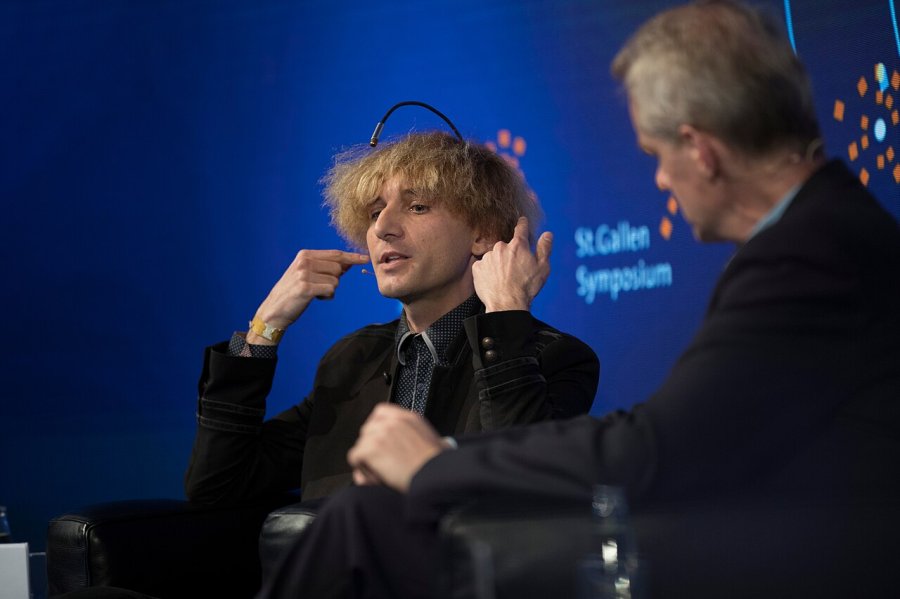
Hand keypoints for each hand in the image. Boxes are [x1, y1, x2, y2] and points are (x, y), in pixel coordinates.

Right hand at [248, 249, 368, 343]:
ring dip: (330, 290)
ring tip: (315, 293)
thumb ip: (326, 267)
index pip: (335, 254)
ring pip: (335, 280)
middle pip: (338, 268)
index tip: (365, 258)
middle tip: (320, 286)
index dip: (352, 257)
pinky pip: (331, 290)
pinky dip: (327, 297)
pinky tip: (315, 298)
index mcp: (305, 255)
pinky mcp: (306, 287)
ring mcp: (304, 274)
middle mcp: (304, 261)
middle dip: (335, 279)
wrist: (274, 310)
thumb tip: (349, 263)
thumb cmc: (293, 293)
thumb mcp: (307, 274)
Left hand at [347, 404, 448, 492]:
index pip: (380, 412)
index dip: (377, 429)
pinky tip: (377, 476)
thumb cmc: (437, 465)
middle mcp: (391, 422)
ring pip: (360, 444)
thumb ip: (416, 437)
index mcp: (407, 417)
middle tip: (383, 462)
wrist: (435, 476)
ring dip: (368, 460)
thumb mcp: (434, 441)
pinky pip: (355, 457)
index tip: (380, 442)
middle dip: (372, 447)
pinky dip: (363, 469)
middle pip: (367, 430)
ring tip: (383, 472)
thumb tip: (416, 445)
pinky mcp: (370, 449)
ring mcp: (379, 434)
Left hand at [472, 216, 551, 311]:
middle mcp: (501, 247)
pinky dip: (488, 271)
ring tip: (505, 278)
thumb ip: (545, 248)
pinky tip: (494, 280)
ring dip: (499, 263)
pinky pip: (483, 266)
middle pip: (506, 246)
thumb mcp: (543, 268)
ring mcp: (488, 257)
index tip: (522, 221)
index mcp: (518, 245)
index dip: (522, 224)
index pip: (521, 228)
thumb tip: (547, 234)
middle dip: (511, 254)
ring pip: (494, 256)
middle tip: (515, 269)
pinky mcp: (477, 267)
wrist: (507, 305)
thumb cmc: (527, 287)